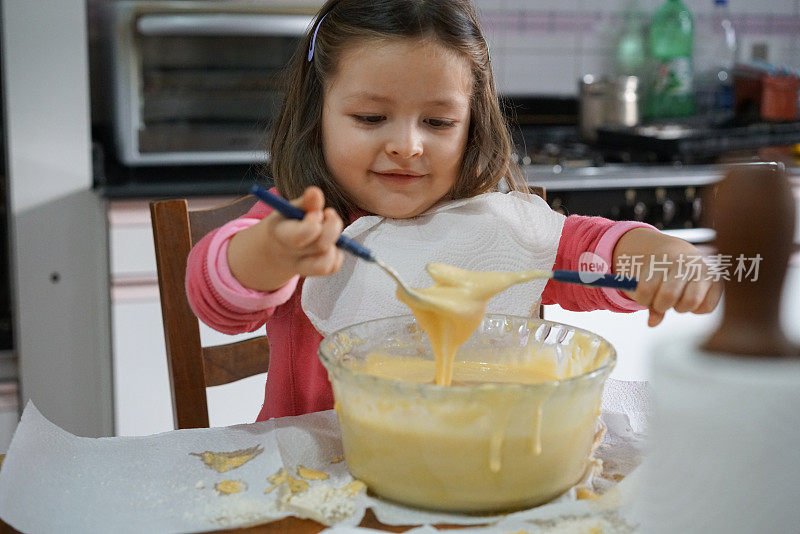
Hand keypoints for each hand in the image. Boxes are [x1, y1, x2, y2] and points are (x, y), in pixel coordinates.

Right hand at [228, 186, 344, 290]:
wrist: (275, 247)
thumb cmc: (287, 222)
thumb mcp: (290, 209)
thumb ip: (305, 202)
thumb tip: (316, 192)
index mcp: (281, 234)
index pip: (300, 235)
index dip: (314, 223)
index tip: (318, 212)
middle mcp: (291, 254)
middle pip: (320, 247)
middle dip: (332, 228)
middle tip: (330, 214)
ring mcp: (303, 267)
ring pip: (326, 264)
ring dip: (336, 244)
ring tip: (330, 230)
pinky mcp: (316, 272)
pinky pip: (332, 267)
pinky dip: (338, 254)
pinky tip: (332, 243)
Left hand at [613, 229, 722, 326]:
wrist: (678, 253)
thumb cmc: (656, 272)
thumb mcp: (645, 281)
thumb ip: (646, 301)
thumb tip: (652, 323)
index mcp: (661, 260)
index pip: (646, 289)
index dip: (642, 299)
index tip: (644, 296)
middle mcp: (684, 263)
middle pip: (668, 296)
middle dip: (660, 305)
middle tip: (661, 301)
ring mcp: (702, 271)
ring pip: (690, 301)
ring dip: (680, 308)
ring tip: (676, 301)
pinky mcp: (717, 282)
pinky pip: (707, 307)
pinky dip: (697, 310)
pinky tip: (690, 302)